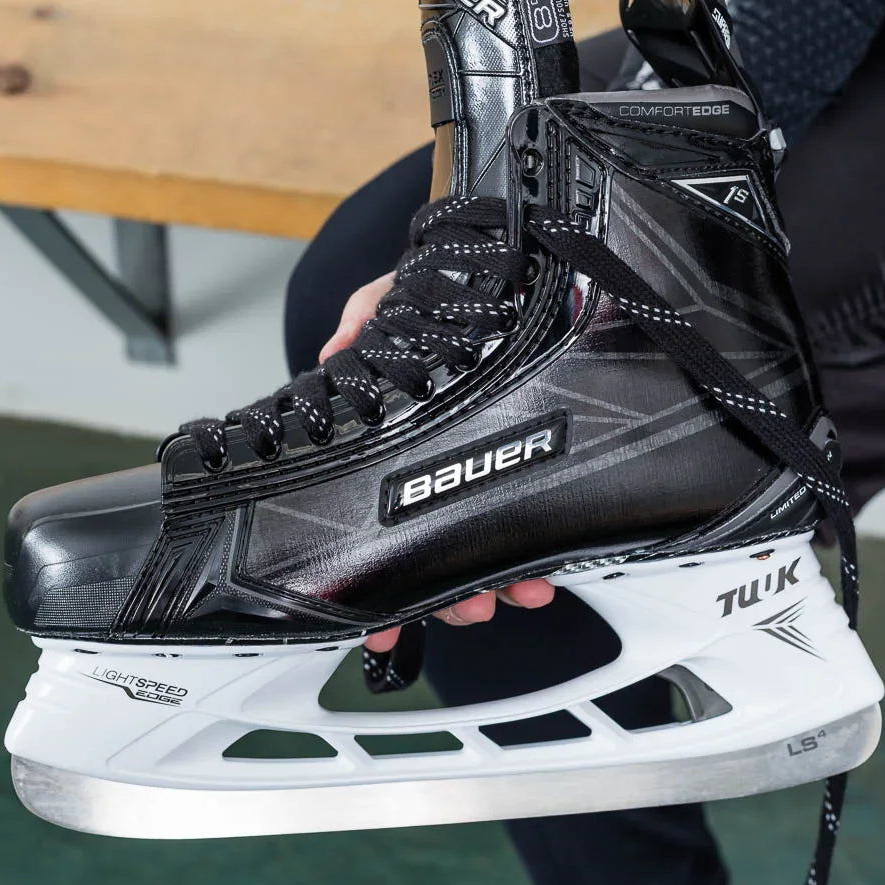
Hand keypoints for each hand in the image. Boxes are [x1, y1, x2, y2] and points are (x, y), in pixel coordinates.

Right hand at [318, 273, 557, 651]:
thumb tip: (337, 348)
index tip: (382, 614)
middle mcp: (439, 466)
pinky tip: (547, 567)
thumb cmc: (447, 294)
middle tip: (463, 608)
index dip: (377, 574)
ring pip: (484, 551)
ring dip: (496, 581)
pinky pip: (532, 525)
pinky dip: (538, 554)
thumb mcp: (398, 297)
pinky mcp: (532, 468)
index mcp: (401, 442)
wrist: (513, 269)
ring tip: (515, 591)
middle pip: (434, 551)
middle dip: (447, 593)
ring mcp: (486, 471)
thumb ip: (369, 316)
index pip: (382, 514)